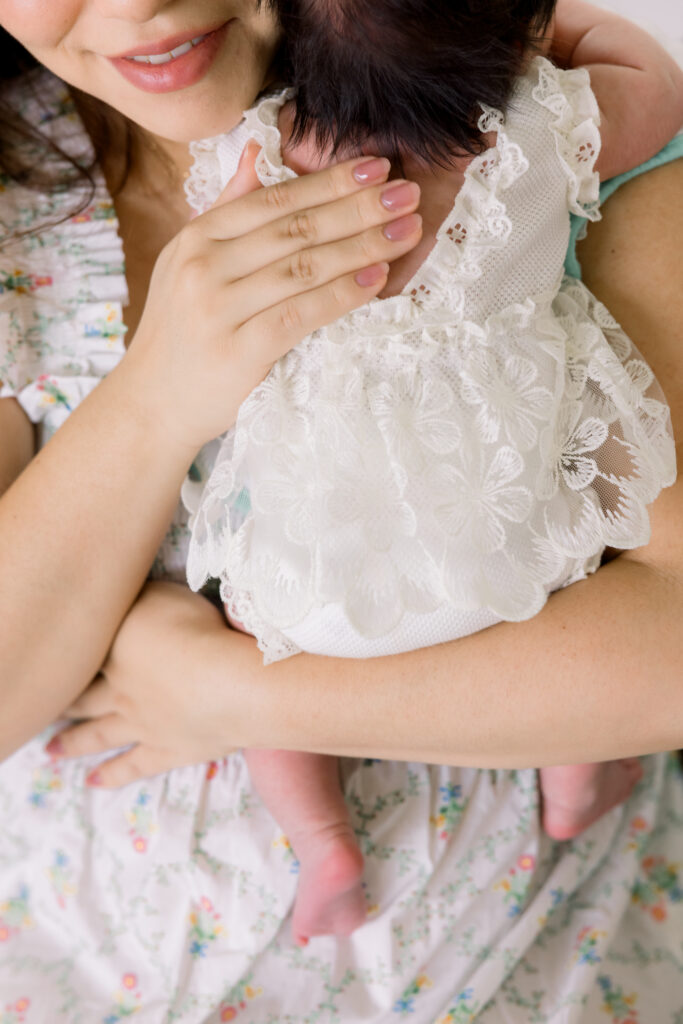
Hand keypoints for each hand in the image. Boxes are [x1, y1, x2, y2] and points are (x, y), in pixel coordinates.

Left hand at [46, 582, 252, 785]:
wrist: (226, 680)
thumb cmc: (195, 630)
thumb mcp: (163, 594)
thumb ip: (140, 597)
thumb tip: (126, 596)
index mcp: (117, 651)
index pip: (87, 655)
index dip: (69, 659)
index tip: (57, 661)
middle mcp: (120, 690)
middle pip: (84, 697)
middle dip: (64, 702)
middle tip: (43, 707)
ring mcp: (142, 724)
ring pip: (98, 734)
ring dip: (73, 742)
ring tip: (50, 751)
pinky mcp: (167, 750)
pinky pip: (133, 766)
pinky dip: (112, 775)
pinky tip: (93, 782)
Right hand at [123, 144, 422, 450]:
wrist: (152, 404)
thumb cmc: (180, 335)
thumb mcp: (187, 263)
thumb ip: (225, 210)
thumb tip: (254, 155)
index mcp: (197, 238)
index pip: (275, 199)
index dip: (330, 181)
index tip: (377, 167)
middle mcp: (205, 266)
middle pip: (297, 228)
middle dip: (359, 207)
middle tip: (408, 193)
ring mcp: (220, 309)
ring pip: (304, 267)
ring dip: (363, 246)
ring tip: (407, 231)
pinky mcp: (238, 351)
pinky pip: (301, 314)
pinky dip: (342, 294)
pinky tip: (377, 279)